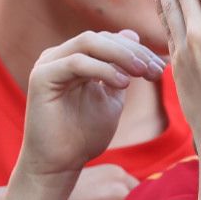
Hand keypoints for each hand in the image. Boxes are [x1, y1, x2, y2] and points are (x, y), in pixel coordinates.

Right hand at [20, 31, 163, 179]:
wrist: (59, 165)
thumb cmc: (84, 135)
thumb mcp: (112, 98)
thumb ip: (121, 69)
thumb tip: (133, 34)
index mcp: (75, 58)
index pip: (109, 40)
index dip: (137, 50)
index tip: (160, 68)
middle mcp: (59, 56)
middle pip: (100, 38)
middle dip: (132, 52)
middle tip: (155, 71)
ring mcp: (48, 64)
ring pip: (88, 43)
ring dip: (120, 55)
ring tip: (141, 73)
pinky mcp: (41, 77)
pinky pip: (75, 63)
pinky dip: (102, 70)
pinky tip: (122, 84)